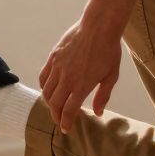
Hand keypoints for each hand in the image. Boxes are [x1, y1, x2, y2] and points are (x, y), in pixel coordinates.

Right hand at [38, 19, 121, 133]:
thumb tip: (98, 113)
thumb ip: (103, 95)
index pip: (68, 111)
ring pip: (47, 92)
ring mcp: (57, 67)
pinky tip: (50, 90)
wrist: (99, 26)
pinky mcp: (53, 57)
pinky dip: (44, 88)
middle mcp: (67, 78)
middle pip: (54, 105)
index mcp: (82, 85)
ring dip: (50, 103)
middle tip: (60, 120)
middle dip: (56, 116)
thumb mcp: (112, 75)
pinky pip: (43, 78)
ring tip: (55, 107)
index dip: (66, 123)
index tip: (66, 129)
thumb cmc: (109, 50)